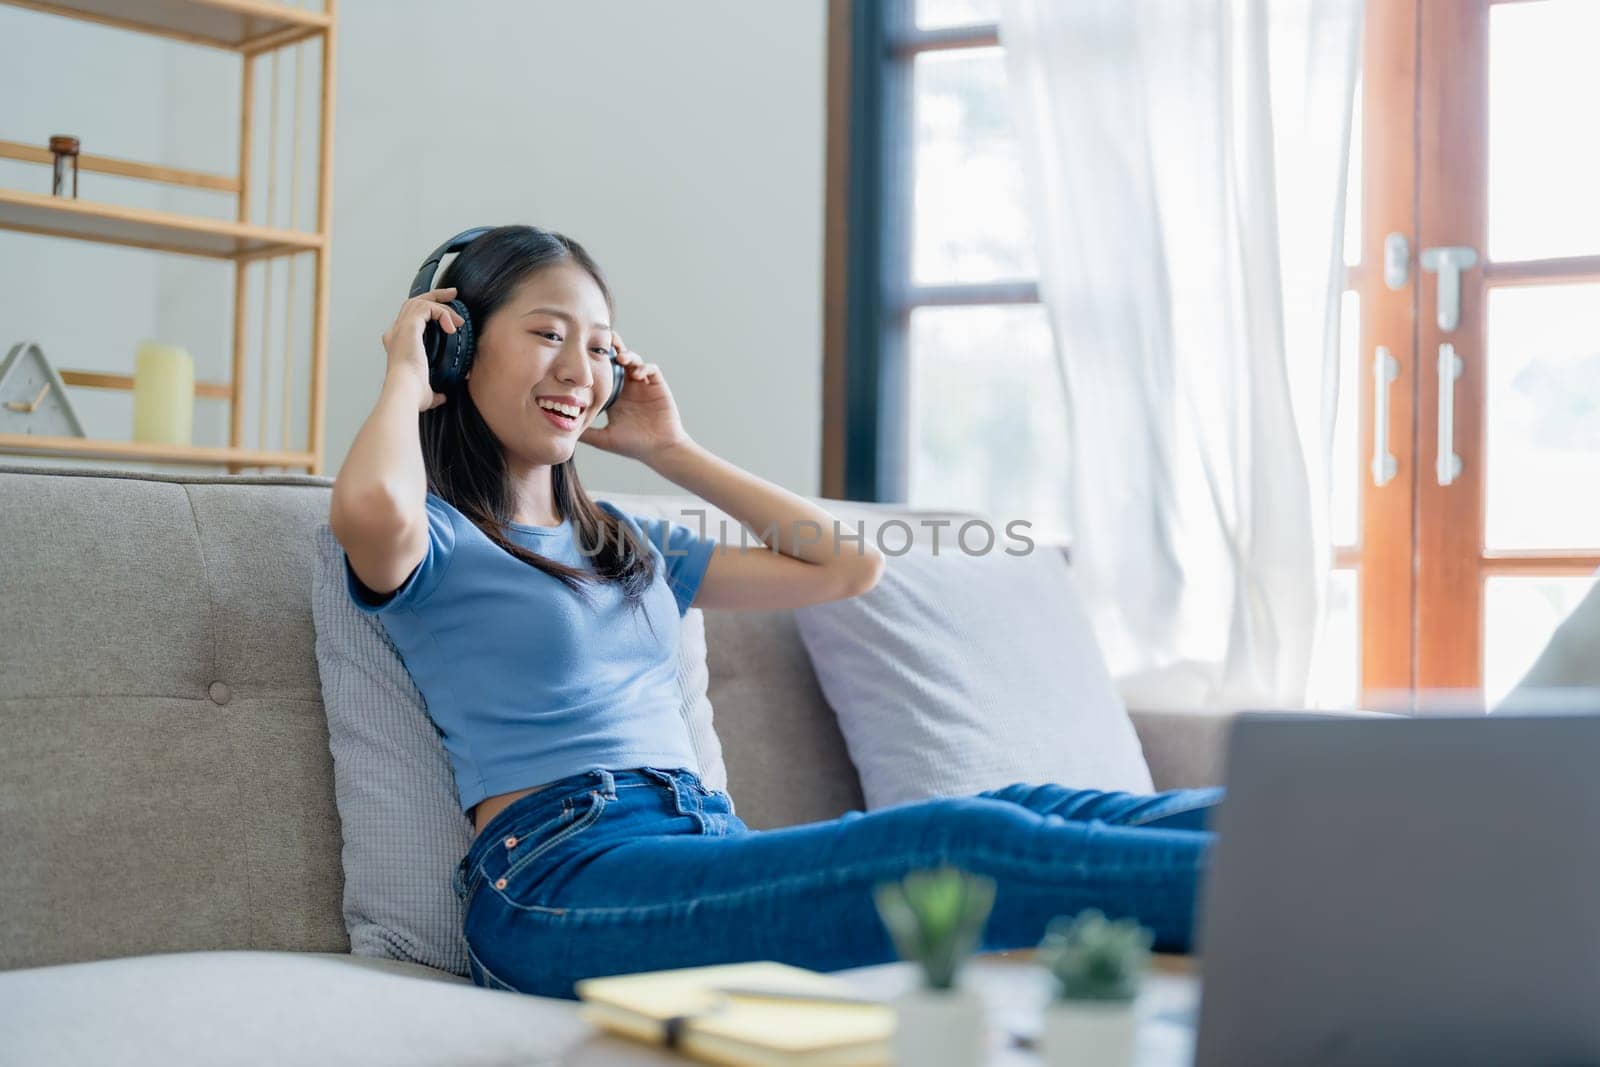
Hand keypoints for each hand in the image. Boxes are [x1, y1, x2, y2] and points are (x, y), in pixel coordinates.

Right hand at [381, 286, 464, 412]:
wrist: (405, 391)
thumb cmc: (410, 393)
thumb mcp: (426, 392)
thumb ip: (435, 392)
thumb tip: (442, 397)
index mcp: (397, 344)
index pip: (410, 319)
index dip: (427, 313)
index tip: (447, 316)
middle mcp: (396, 332)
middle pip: (413, 303)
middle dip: (435, 297)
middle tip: (452, 295)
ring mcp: (400, 327)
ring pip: (421, 301)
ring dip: (442, 304)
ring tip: (459, 315)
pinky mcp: (409, 325)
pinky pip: (428, 308)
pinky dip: (442, 313)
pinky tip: (452, 327)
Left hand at [578, 333, 691, 462]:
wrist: (660, 451)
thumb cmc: (634, 446)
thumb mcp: (604, 439)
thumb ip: (587, 434)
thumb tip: (563, 432)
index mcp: (615, 396)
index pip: (604, 373)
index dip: (597, 363)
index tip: (585, 355)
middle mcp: (628, 388)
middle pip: (618, 361)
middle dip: (612, 349)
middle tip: (603, 342)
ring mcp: (643, 386)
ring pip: (634, 361)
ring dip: (627, 355)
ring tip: (620, 358)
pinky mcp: (658, 387)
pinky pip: (651, 369)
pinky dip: (644, 367)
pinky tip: (636, 375)